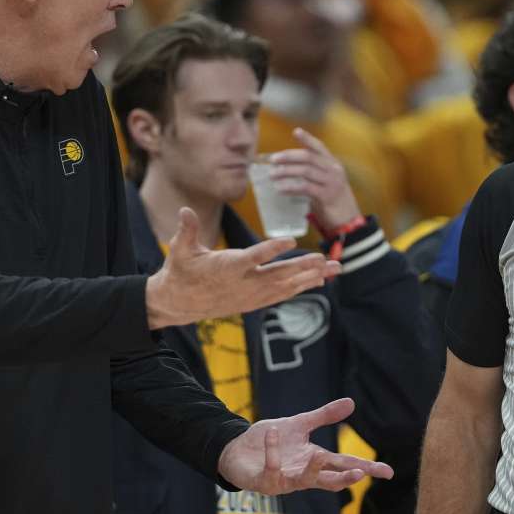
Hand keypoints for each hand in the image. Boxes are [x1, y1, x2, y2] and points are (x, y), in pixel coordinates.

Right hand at [146, 207, 340, 327]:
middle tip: (325, 259)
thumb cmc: (181, 270)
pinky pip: (282, 294)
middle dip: (303, 268)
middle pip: (278, 275)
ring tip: (334, 268)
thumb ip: (187, 230)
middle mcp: (243, 284)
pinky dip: (301, 287)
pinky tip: (319, 281)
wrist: (180, 303)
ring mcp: (250, 295)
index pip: (253, 257)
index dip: (272, 249)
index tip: (291, 241)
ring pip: (286, 286)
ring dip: (311, 277)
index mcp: (227, 268)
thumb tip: (184, 210)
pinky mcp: (254, 302)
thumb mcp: (180, 249)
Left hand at [218, 397, 393, 493]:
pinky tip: (273, 432)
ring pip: (303, 480)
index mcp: (314, 461)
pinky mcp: (265, 481)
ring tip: (319, 455)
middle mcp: (303, 475)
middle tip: (361, 473)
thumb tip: (351, 403)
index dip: (367, 468)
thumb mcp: (300, 424)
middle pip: (330, 480)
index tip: (388, 471)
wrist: (237, 448)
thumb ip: (324, 416)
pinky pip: (272, 467)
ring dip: (312, 469)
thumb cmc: (270, 440)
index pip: (345, 465)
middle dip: (346, 478)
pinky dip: (273, 449)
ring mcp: (285, 480)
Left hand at [270, 128, 361, 231]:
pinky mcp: (327, 196)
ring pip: (305, 171)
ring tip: (272, 175)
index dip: (307, 139)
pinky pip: (305, 188)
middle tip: (273, 160)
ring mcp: (331, 183)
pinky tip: (280, 189)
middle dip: (288, 156)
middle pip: (308, 157)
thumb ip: (312, 174)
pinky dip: (290, 187)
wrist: (348, 222)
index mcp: (332, 164)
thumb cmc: (332, 202)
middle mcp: (333, 170)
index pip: (319, 147)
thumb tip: (286, 169)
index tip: (296, 131)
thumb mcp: (325, 183)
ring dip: (286, 171)